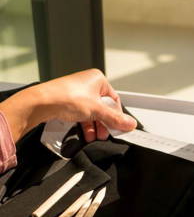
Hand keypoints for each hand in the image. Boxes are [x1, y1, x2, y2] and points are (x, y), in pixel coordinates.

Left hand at [0, 69, 136, 141]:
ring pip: (93, 113)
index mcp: (98, 79)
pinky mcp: (69, 102)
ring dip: (95, 127)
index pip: (114, 100)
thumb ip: (115, 119)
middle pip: (103, 108)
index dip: (117, 115)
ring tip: (95, 137)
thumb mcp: (97, 110)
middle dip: (104, 123)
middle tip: (106, 134)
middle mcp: (88, 84)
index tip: (119, 127)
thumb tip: (130, 123)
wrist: (41, 103)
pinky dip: (85, 125)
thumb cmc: (66, 97)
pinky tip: (86, 135)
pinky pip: (82, 115)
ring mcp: (78, 93)